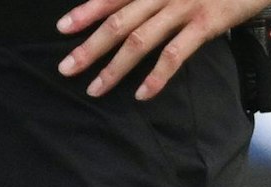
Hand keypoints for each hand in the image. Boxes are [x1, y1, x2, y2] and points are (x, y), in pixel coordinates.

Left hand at [56, 0, 266, 100]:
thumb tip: (127, 15)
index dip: (87, 11)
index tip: (62, 28)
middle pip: (120, 21)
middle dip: (90, 46)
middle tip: (66, 68)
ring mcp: (185, 6)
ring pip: (141, 39)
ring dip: (115, 67)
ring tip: (95, 89)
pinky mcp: (207, 22)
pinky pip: (176, 53)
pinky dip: (157, 76)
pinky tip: (142, 94)